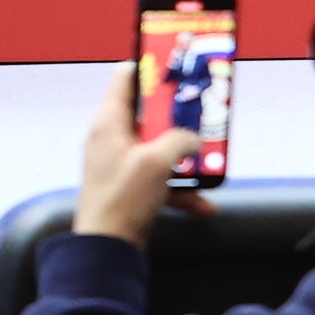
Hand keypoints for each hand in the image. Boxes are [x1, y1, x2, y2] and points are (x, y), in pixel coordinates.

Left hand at [71, 59, 207, 242]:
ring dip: (183, 156)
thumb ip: (179, 142)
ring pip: (157, 148)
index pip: (124, 78)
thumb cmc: (122, 200)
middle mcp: (110, 138)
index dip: (149, 69)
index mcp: (109, 122)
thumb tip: (193, 139)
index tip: (175, 67)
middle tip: (201, 114)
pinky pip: (159, 180)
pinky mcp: (128, 186)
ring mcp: (119, 162)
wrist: (107, 246)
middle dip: (176, 117)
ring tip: (207, 160)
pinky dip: (180, 189)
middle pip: (147, 115)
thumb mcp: (157, 162)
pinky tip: (203, 204)